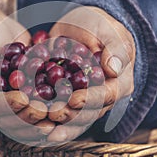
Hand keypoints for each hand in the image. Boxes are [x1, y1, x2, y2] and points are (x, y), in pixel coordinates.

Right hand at [0, 0, 53, 140]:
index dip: (6, 104)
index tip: (24, 100)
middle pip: (6, 118)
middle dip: (27, 117)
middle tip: (46, 113)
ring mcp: (4, 102)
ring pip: (20, 119)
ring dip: (38, 121)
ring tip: (57, 119)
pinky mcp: (19, 98)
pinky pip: (31, 109)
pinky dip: (46, 113)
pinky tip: (62, 111)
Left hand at [47, 6, 134, 141]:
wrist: (81, 27)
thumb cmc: (99, 27)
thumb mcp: (109, 31)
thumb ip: (115, 48)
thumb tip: (113, 69)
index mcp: (118, 82)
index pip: (107, 95)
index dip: (90, 100)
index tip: (74, 99)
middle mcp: (102, 97)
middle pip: (89, 114)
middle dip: (71, 116)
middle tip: (53, 114)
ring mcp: (84, 101)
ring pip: (75, 120)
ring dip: (59, 125)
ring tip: (43, 128)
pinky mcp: (68, 100)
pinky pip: (61, 115)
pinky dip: (50, 123)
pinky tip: (38, 130)